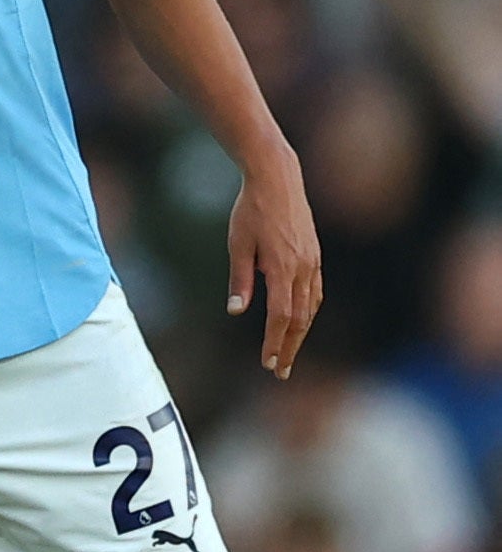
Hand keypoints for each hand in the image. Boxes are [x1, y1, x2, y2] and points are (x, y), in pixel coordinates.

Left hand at [227, 144, 322, 379]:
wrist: (278, 180)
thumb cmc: (251, 209)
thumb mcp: (237, 243)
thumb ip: (240, 279)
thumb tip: (236, 311)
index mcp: (282, 268)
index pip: (280, 317)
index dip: (274, 342)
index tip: (267, 363)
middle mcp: (303, 269)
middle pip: (299, 320)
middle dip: (288, 347)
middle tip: (279, 371)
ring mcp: (313, 263)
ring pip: (310, 308)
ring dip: (299, 334)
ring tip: (288, 353)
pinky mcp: (315, 257)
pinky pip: (315, 293)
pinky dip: (308, 312)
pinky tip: (300, 322)